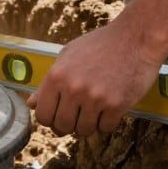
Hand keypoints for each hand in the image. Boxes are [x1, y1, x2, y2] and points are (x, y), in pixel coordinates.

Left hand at [27, 21, 166, 136]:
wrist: (136, 38)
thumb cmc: (100, 45)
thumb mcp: (68, 56)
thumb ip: (48, 82)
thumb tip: (32, 104)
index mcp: (57, 76)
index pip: (43, 116)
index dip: (50, 120)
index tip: (58, 116)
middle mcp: (73, 89)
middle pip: (62, 127)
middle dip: (69, 125)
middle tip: (78, 115)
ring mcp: (95, 98)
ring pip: (84, 131)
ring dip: (89, 125)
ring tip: (95, 110)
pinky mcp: (117, 105)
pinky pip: (105, 128)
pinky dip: (107, 123)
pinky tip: (110, 109)